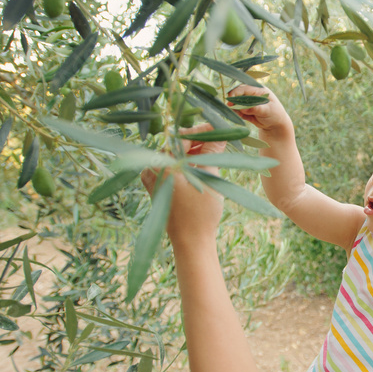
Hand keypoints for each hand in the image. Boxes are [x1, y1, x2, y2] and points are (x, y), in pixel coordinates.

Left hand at [141, 124, 228, 245]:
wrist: (190, 243)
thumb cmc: (200, 212)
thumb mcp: (209, 177)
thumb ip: (212, 150)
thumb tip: (220, 131)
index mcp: (161, 164)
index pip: (182, 137)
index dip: (203, 131)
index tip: (220, 128)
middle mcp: (152, 169)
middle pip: (177, 145)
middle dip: (199, 141)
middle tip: (220, 139)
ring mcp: (153, 179)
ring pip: (176, 156)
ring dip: (195, 152)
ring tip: (215, 151)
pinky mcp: (158, 188)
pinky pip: (172, 168)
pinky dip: (187, 164)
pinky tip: (203, 164)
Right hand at [227, 86, 291, 137]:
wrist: (276, 124)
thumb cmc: (275, 114)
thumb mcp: (268, 111)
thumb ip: (256, 109)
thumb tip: (244, 109)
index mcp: (258, 90)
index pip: (244, 88)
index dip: (235, 93)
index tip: (230, 100)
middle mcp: (252, 94)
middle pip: (237, 94)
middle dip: (233, 100)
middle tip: (230, 107)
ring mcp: (247, 102)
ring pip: (235, 102)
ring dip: (234, 108)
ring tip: (239, 114)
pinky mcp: (245, 110)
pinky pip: (237, 110)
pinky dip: (236, 113)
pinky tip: (241, 117)